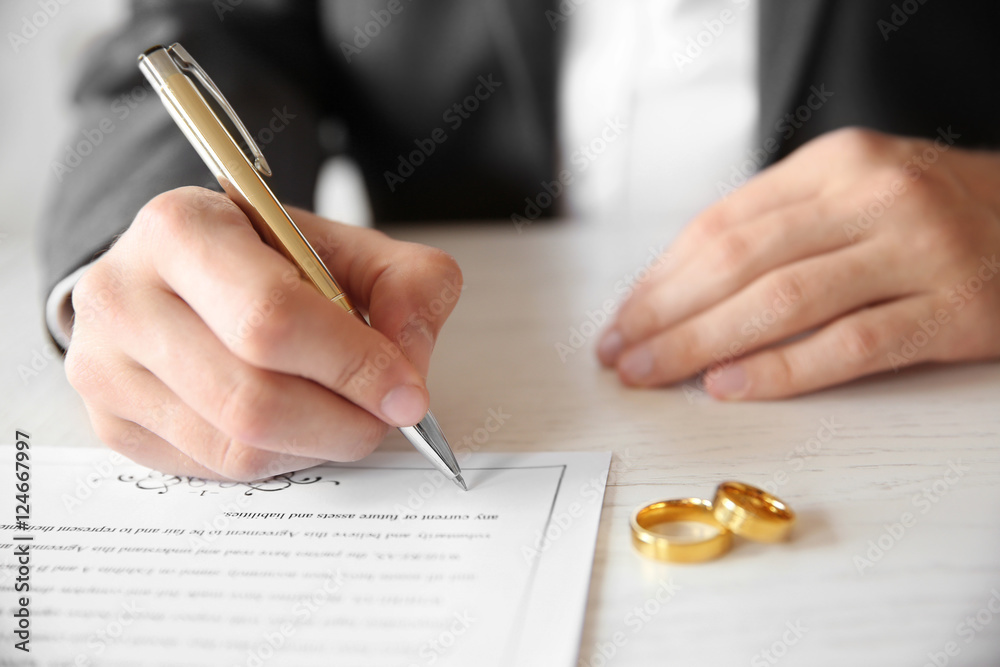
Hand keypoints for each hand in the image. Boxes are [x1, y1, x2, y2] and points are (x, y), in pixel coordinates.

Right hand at [66, 187, 461, 478]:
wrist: (184, 277)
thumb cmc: (267, 261)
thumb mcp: (349, 248)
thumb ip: (406, 285)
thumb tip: (407, 364)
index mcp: (182, 228)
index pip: (271, 317)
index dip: (351, 365)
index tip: (406, 392)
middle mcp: (124, 295)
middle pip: (252, 399)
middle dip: (342, 421)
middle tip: (384, 415)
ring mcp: (104, 367)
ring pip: (235, 448)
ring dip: (315, 445)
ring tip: (342, 414)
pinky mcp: (111, 423)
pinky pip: (214, 470)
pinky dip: (277, 459)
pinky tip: (295, 425)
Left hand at [598, 127, 999, 398]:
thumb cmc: (935, 215)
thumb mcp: (855, 193)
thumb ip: (781, 227)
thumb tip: (682, 286)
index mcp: (836, 164)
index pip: (722, 224)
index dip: (661, 277)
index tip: (623, 317)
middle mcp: (874, 197)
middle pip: (739, 261)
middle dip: (666, 314)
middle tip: (621, 353)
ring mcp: (917, 251)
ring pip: (782, 301)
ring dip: (701, 343)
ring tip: (652, 372)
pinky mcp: (954, 308)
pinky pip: (849, 344)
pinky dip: (781, 370)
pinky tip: (730, 386)